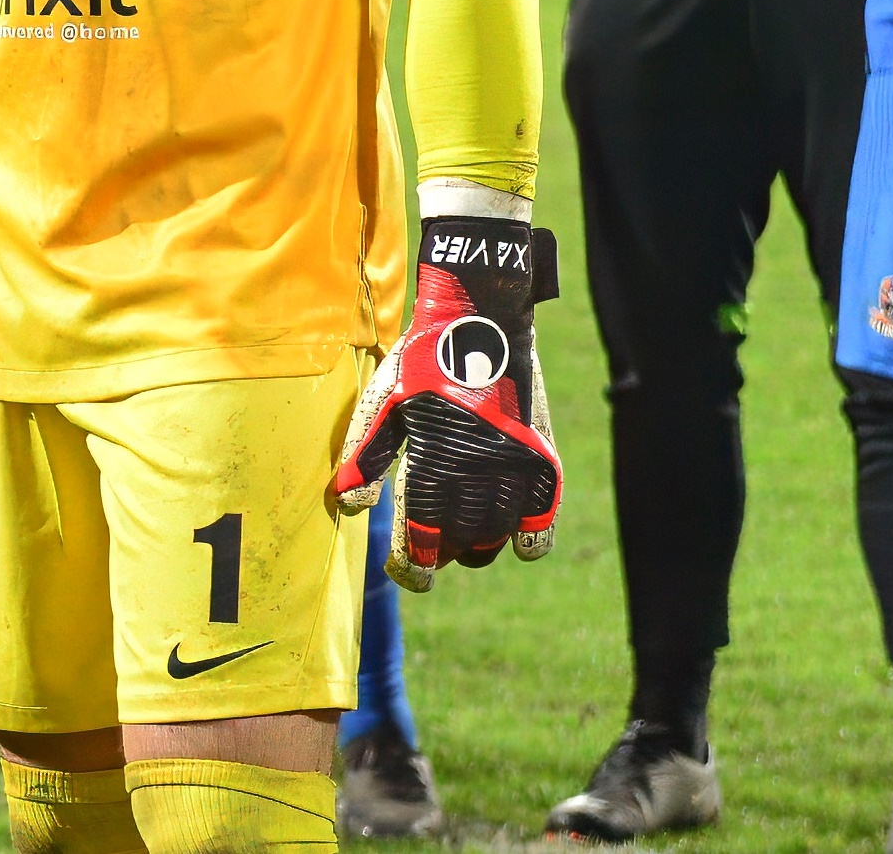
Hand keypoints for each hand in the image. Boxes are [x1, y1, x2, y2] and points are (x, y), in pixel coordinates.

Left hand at [330, 213, 563, 587]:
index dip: (412, 564)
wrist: (481, 318)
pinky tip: (514, 543)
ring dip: (477, 545)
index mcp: (433, 458)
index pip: (422, 535)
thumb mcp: (382, 401)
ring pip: (498, 533)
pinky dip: (530, 537)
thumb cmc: (421, 361)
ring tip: (458, 542)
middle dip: (440, 554)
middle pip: (461, 541)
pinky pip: (543, 516)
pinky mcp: (543, 457)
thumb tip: (348, 505)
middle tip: (426, 553)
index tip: (406, 575)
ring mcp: (516, 465)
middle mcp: (479, 469)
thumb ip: (364, 455)